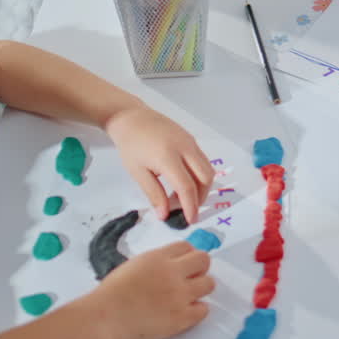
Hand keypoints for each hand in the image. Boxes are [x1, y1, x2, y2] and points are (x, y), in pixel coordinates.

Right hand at [94, 241, 214, 338]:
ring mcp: (180, 295)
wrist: (105, 318)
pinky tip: (185, 312)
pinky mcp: (182, 317)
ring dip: (200, 289)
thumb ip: (155, 264)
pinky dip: (197, 311)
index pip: (186, 247)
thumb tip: (169, 267)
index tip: (184, 264)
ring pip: (209, 284)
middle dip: (200, 269)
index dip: (187, 256)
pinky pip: (204, 309)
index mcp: (158, 258)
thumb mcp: (133, 266)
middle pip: (204, 260)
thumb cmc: (111, 295)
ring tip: (188, 297)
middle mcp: (172, 273)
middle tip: (191, 279)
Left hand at [105, 105, 213, 221]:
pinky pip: (202, 161)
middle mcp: (184, 148)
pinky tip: (184, 181)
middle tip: (187, 209)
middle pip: (205, 178)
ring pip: (208, 169)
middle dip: (200, 198)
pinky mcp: (191, 139)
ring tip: (184, 197)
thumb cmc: (131, 145)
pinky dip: (199, 175)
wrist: (132, 117)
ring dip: (202, 187)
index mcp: (168, 157)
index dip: (190, 206)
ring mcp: (190, 142)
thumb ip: (154, 194)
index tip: (190, 220)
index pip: (186, 187)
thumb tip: (164, 215)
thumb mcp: (137, 172)